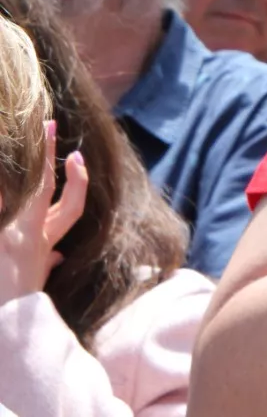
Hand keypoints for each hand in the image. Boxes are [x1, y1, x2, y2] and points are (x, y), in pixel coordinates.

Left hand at [0, 122, 87, 306]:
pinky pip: (1, 207)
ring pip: (11, 194)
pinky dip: (0, 194)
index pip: (71, 204)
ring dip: (6, 172)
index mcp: (43, 241)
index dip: (77, 179)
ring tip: (6, 141)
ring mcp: (6, 235)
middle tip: (47, 125)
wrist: (4, 322)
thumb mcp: (37, 281)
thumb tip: (56, 257)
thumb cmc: (18, 304)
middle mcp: (26, 232)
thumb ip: (46, 264)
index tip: (75, 158)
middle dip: (45, 154)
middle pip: (42, 186)